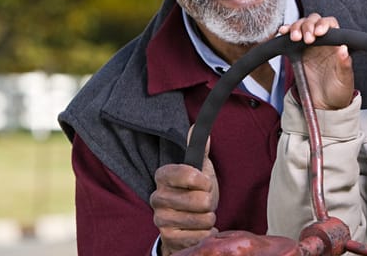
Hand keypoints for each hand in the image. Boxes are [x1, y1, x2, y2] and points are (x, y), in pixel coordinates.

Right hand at [150, 129, 218, 255]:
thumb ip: (200, 151)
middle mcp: (157, 196)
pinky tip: (199, 230)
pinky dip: (205, 234)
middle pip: (200, 200)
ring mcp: (160, 218)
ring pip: (201, 219)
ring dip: (208, 219)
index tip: (205, 183)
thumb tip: (197, 128)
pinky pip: (198, 237)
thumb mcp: (201, 170)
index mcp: (163, 175)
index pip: (186, 173)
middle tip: (204, 203)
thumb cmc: (195, 193)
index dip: (203, 180)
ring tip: (202, 216)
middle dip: (209, 203)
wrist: (188, 223)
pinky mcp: (167, 237)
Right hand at [278, 13, 353, 109]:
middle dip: (308, 26)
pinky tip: (283, 32)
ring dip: (296, 27)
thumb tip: (344, 49)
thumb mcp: (345, 80)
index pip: (330, 25)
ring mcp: (309, 46)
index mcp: (336, 44)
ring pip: (301, 26)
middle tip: (307, 39)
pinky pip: (289, 37)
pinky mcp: (296, 52)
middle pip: (314, 21)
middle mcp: (322, 42)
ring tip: (295, 38)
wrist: (325, 105)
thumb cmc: (339, 90)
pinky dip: (286, 32)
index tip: (319, 33)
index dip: (324, 25)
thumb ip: (345, 65)